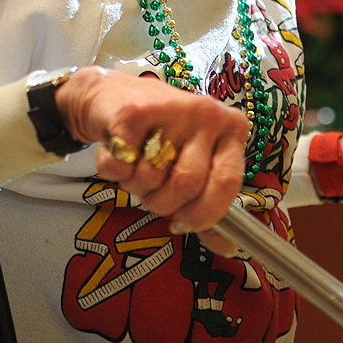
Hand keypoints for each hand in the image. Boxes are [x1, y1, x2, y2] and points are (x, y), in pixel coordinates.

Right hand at [56, 67, 249, 235]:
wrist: (111, 95)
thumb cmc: (158, 137)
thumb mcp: (192, 164)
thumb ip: (209, 205)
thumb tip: (227, 247)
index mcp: (230, 129)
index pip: (227, 182)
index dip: (204, 214)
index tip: (183, 223)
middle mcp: (206, 113)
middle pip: (187, 185)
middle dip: (162, 202)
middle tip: (151, 191)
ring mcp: (170, 109)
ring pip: (151, 178)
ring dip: (134, 185)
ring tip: (134, 164)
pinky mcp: (133, 112)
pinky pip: (121, 167)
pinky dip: (112, 171)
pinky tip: (117, 152)